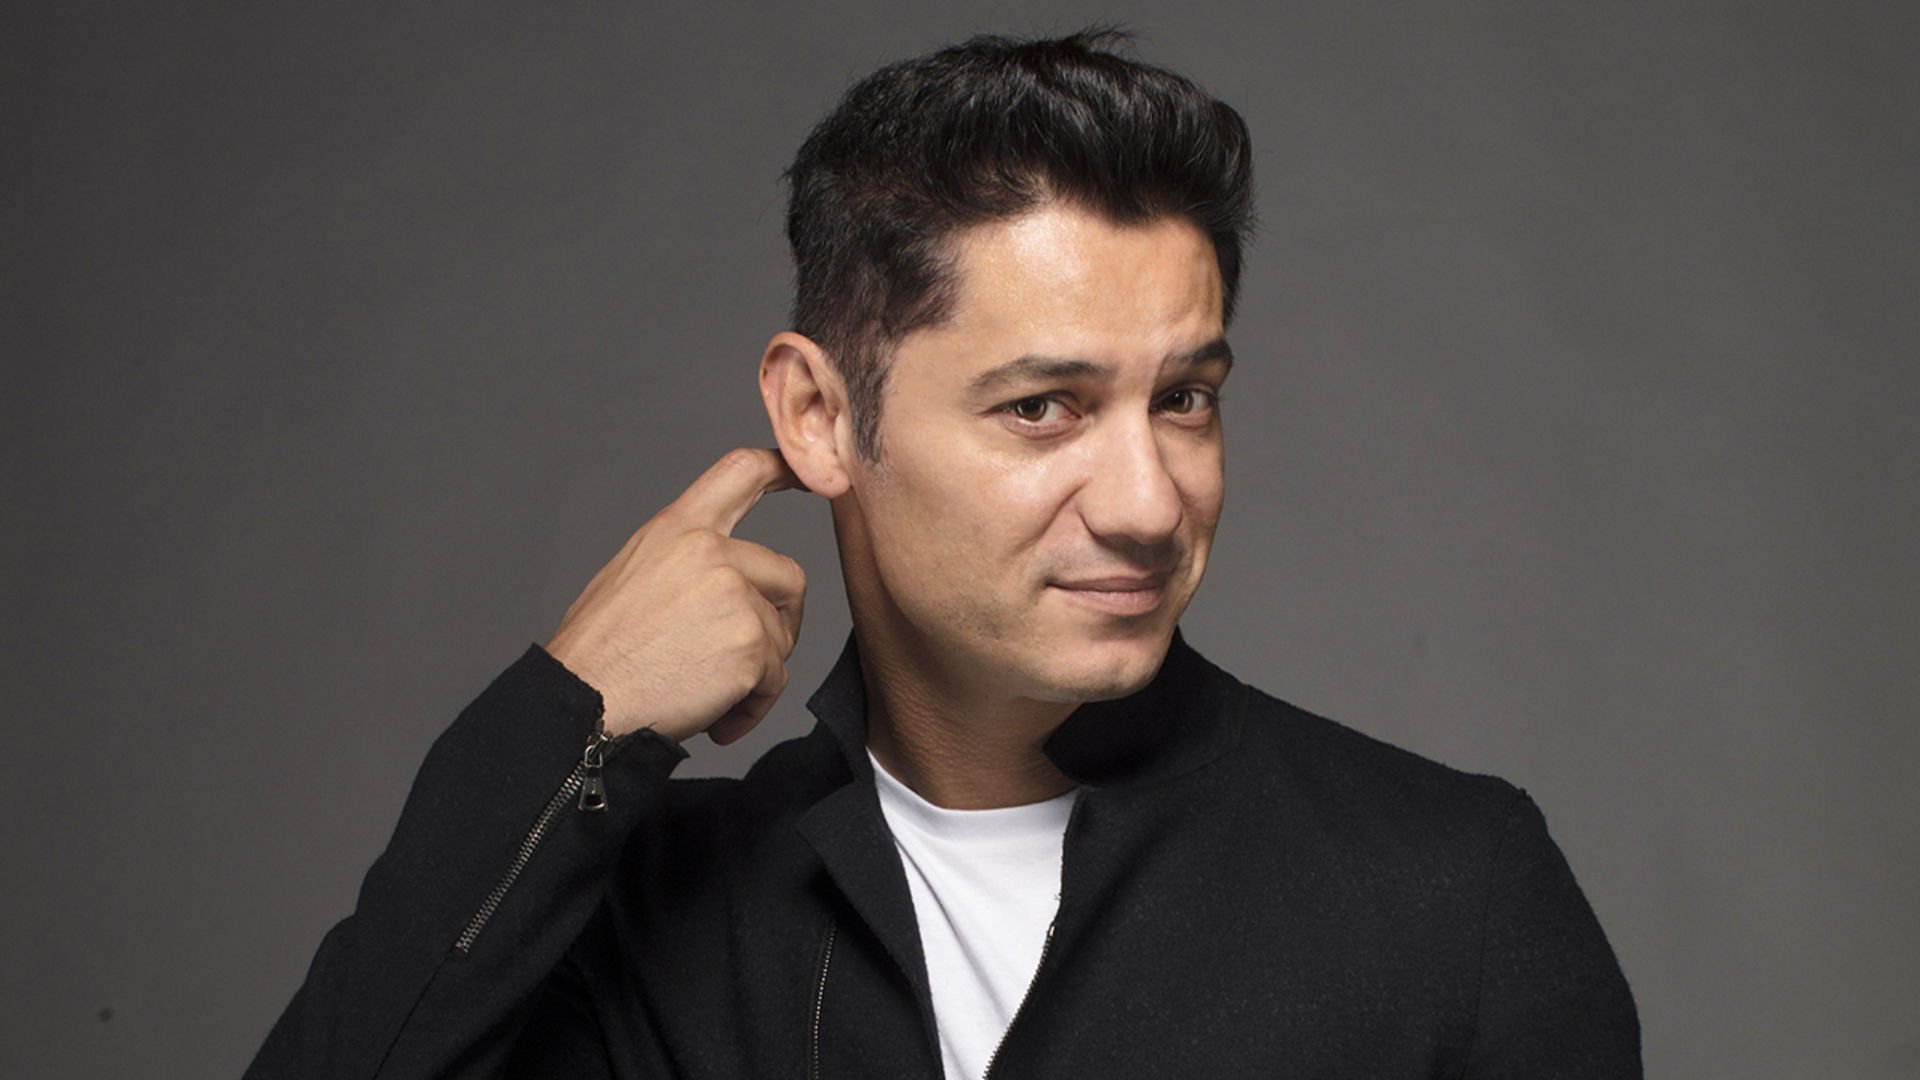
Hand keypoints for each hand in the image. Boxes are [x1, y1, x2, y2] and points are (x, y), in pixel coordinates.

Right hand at [544, 448, 806, 743]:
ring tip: (711, 697)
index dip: (785, 468)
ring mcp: (733, 594)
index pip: (741, 472)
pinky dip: (753, 705)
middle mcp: (708, 551)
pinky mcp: (750, 642)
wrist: (583, 706)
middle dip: (778, 622)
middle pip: (787, 576)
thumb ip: (685, 562)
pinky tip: (717, 719)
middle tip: (747, 660)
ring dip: (757, 674)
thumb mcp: (631, 577)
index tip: (809, 477)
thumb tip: (728, 577)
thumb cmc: (598, 656)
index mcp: (677, 529)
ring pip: (781, 635)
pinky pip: (776, 678)